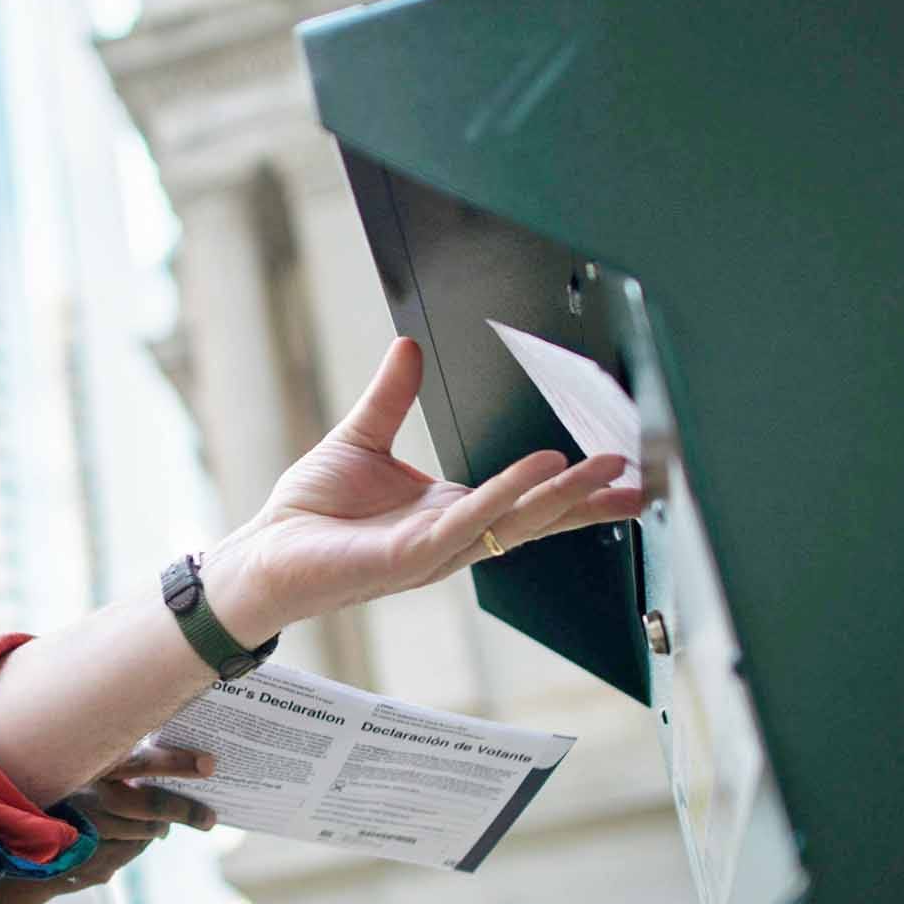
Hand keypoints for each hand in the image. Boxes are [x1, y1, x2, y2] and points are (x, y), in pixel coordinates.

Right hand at [0, 743, 215, 903]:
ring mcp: (89, 836)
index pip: (142, 762)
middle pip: (153, 807)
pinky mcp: (90, 863)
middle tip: (209, 818)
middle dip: (187, 811)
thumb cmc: (51, 792)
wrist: (8, 842)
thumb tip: (159, 761)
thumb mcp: (74, 767)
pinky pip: (129, 854)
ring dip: (157, 828)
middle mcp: (88, 801)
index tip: (209, 765)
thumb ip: (112, 761)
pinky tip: (128, 838)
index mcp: (88, 769)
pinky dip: (134, 845)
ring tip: (161, 825)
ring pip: (145, 833)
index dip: (177, 762)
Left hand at [200, 338, 642, 643]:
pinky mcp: (408, 556)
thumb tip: (407, 348)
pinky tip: (536, 475)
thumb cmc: (308, 515)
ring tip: (606, 471)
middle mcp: (451, 538)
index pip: (525, 502)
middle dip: (589, 499)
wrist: (263, 554)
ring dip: (563, 496)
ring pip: (514, 523)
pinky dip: (505, 497)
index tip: (620, 472)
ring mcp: (435, 552)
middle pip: (537, 518)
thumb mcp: (361, 439)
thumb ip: (391, 398)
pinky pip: (468, 524)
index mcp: (449, 513)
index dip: (573, 489)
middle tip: (639, 478)